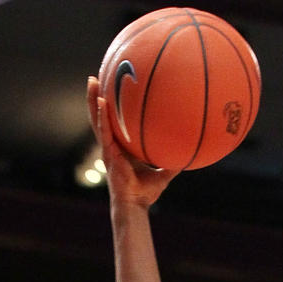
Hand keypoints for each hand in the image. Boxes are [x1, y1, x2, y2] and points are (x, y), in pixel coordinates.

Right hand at [87, 75, 177, 207]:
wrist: (134, 205)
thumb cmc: (146, 193)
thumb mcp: (164, 173)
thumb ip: (174, 161)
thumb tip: (190, 152)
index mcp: (122, 147)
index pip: (115, 123)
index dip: (112, 107)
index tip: (113, 88)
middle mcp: (112, 145)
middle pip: (101, 116)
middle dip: (97, 96)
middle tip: (97, 76)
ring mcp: (107, 148)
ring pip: (97, 119)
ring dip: (92, 100)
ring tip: (91, 80)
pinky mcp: (107, 153)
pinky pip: (104, 130)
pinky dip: (101, 116)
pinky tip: (100, 101)